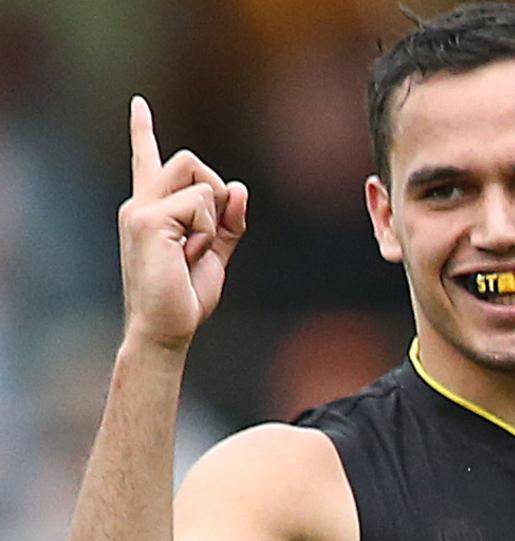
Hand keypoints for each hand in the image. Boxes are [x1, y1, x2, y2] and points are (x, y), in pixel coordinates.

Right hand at [117, 95, 247, 349]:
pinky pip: (203, 205)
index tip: (138, 104)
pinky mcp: (148, 219)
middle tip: (207, 236)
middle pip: (191, 161)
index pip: (148, 161)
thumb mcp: (216, 253)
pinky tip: (187, 256)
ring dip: (214, 220)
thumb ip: (230, 221)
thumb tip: (240, 188)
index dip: (142, 131)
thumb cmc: (186, 296)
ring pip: (202, 182)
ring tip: (192, 252)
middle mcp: (141, 203)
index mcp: (153, 209)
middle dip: (216, 191)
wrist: (167, 328)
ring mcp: (140, 209)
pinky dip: (208, 232)